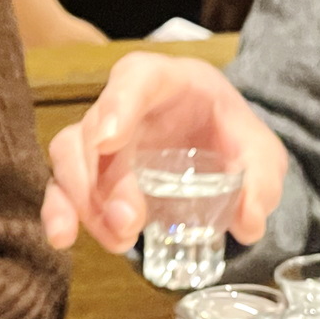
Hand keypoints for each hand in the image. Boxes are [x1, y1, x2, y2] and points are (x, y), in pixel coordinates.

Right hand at [41, 52, 286, 253]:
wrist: (217, 142)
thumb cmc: (231, 134)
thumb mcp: (261, 152)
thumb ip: (262, 180)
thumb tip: (248, 222)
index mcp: (167, 80)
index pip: (136, 78)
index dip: (117, 106)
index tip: (108, 141)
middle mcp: (123, 102)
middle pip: (93, 129)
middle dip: (104, 180)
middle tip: (129, 222)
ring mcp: (100, 136)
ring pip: (70, 156)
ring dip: (85, 201)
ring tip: (120, 240)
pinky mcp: (90, 170)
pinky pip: (61, 184)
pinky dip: (58, 211)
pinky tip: (63, 238)